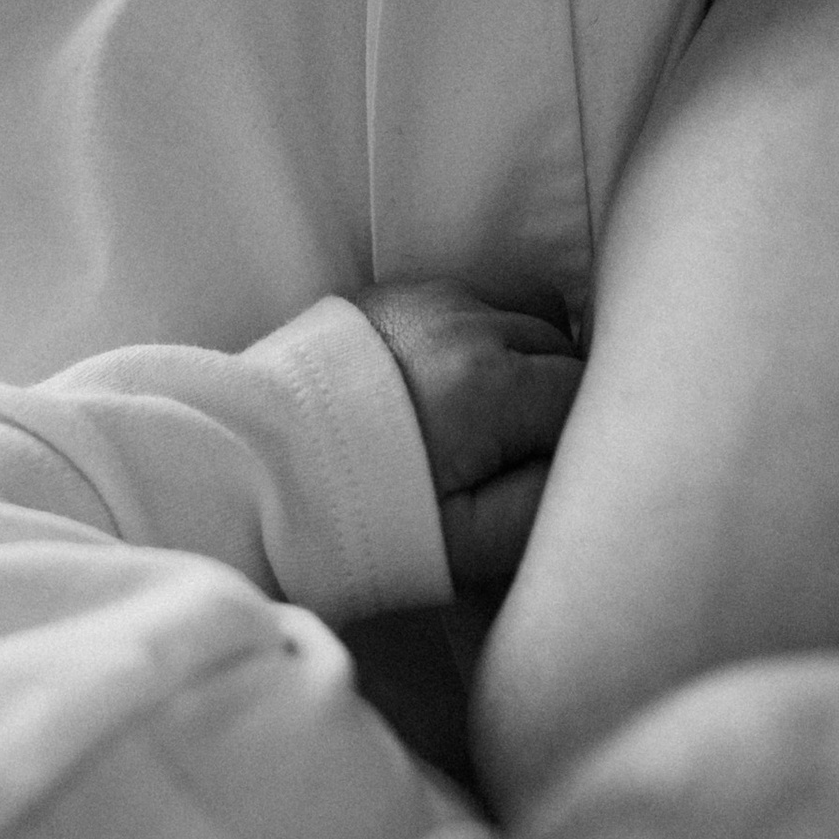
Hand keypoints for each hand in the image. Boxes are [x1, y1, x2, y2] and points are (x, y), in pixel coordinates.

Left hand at [359, 276, 584, 593]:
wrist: (253, 482)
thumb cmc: (363, 522)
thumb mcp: (464, 543)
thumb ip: (544, 503)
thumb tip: (585, 469)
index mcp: (493, 386)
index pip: (582, 396)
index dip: (574, 438)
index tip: (539, 473)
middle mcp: (467, 325)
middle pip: (560, 347)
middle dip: (554, 397)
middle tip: (513, 454)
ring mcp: (428, 300)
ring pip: (520, 313)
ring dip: (522, 358)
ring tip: (484, 419)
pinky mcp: (393, 295)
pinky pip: (467, 300)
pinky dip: (476, 335)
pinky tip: (445, 386)